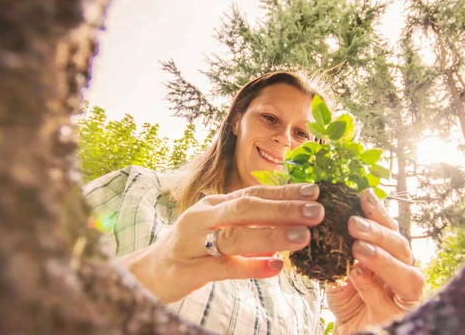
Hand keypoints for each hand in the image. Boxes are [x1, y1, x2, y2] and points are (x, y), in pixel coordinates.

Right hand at [122, 183, 323, 302]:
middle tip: (316, 212)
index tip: (314, 192)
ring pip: (234, 235)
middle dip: (283, 209)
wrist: (148, 272)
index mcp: (214, 204)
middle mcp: (203, 216)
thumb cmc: (190, 248)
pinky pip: (222, 267)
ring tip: (303, 237)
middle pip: (245, 208)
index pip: (253, 193)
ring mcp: (193, 242)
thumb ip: (249, 228)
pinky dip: (250, 267)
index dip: (284, 192)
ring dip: (271, 235)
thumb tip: (289, 227)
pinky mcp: (188, 269)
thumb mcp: (218, 230)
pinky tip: (275, 268)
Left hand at [327, 188, 423, 334]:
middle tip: (353, 222)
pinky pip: (388, 302)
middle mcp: (403, 272)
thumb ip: (341, 249)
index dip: (378, 212)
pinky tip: (356, 274)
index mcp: (391, 256)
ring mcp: (403, 297)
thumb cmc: (349, 299)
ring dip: (382, 259)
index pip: (389, 230)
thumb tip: (327, 217)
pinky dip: (372, 287)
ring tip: (358, 247)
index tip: (364, 194)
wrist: (348, 332)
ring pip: (408, 275)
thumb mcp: (340, 269)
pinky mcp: (397, 318)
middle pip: (401, 247)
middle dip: (379, 232)